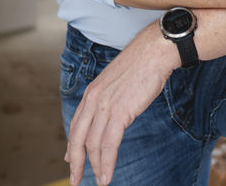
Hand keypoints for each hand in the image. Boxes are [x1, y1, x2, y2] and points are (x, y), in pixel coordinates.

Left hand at [64, 23, 178, 184]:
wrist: (154, 52)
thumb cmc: (141, 66)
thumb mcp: (117, 82)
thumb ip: (108, 99)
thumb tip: (106, 116)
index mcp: (91, 92)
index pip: (76, 124)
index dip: (72, 145)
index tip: (71, 160)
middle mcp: (93, 99)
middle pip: (78, 138)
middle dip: (77, 162)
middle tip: (75, 179)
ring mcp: (105, 106)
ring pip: (93, 144)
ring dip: (95, 167)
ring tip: (100, 181)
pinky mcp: (119, 112)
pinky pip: (109, 144)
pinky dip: (107, 163)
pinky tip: (107, 174)